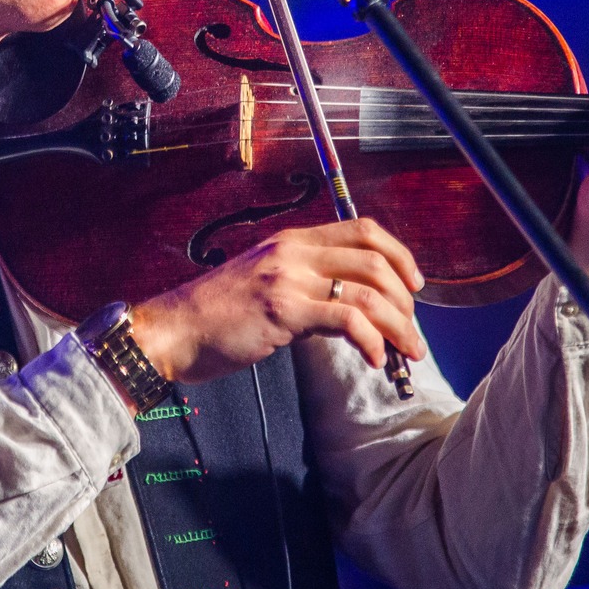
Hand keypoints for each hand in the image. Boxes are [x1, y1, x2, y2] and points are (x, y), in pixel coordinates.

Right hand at [127, 220, 426, 384]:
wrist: (174, 330)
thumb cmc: (216, 316)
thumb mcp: (265, 284)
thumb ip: (306, 285)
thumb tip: (350, 308)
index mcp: (292, 240)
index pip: (362, 229)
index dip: (399, 254)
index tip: (414, 285)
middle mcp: (293, 251)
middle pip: (374, 258)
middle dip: (406, 299)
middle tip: (411, 332)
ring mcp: (289, 277)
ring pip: (368, 291)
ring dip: (398, 326)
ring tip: (406, 352)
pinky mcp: (284, 309)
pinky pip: (347, 319)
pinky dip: (371, 341)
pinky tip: (373, 359)